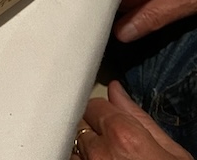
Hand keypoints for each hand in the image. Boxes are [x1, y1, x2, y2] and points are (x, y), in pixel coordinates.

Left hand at [71, 81, 192, 159]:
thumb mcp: (171, 151)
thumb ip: (138, 117)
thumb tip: (117, 91)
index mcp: (122, 135)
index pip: (93, 105)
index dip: (103, 112)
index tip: (111, 120)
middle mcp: (98, 151)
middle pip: (80, 124)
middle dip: (93, 129)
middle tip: (113, 144)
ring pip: (72, 145)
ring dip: (84, 148)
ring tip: (108, 159)